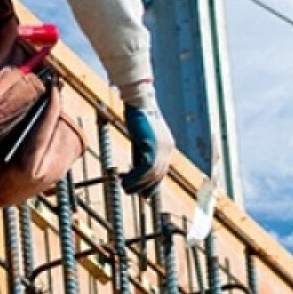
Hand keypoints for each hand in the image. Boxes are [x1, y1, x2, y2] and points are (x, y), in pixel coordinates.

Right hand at [119, 81, 174, 195]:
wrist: (140, 101)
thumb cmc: (139, 114)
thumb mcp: (143, 135)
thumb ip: (144, 149)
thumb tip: (138, 165)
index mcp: (167, 146)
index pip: (162, 171)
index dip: (152, 183)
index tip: (144, 192)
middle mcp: (167, 149)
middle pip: (157, 175)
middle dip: (144, 187)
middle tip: (130, 191)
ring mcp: (162, 148)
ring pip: (151, 175)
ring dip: (137, 184)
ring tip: (125, 187)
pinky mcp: (152, 147)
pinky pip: (145, 169)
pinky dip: (134, 177)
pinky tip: (125, 180)